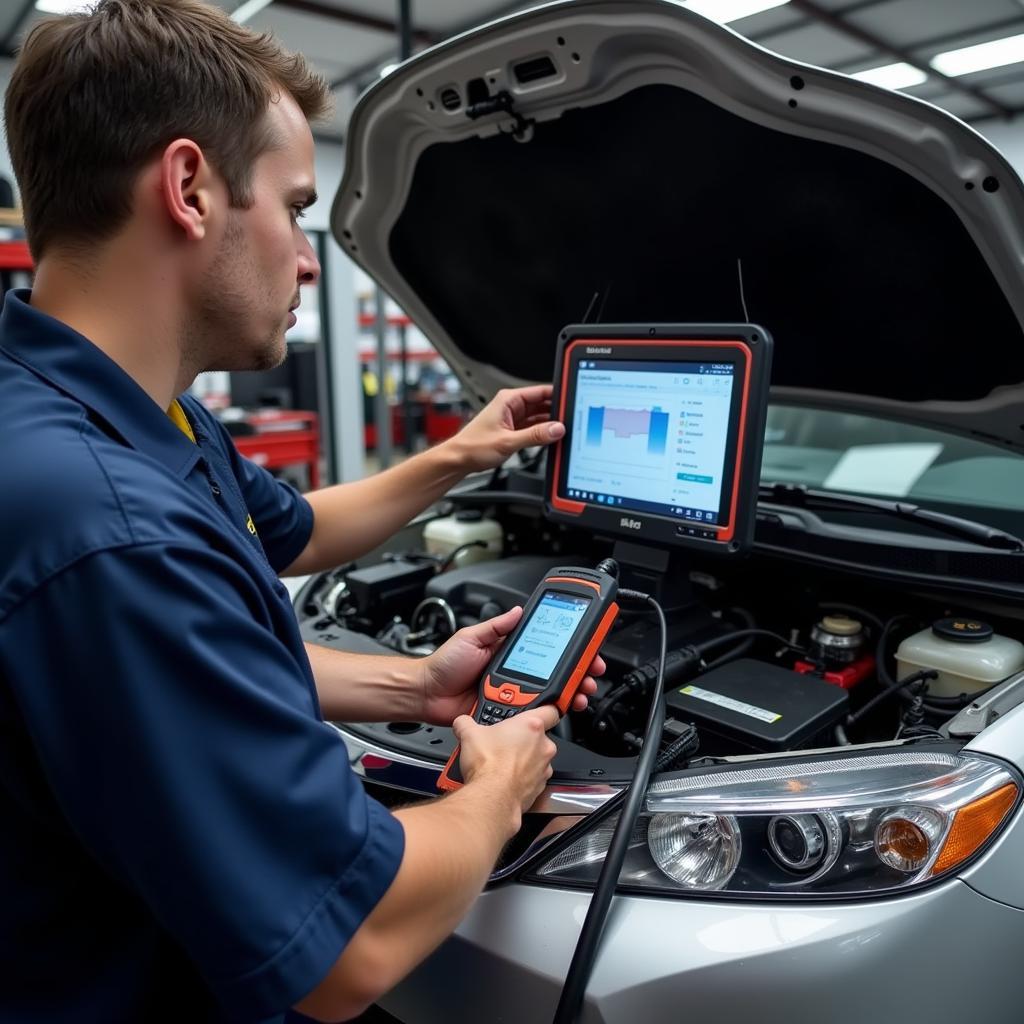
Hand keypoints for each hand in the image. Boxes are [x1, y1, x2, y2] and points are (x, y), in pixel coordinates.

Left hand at [419, 607, 603, 725]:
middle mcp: (515, 673)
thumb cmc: (444, 665)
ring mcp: (513, 694)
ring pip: (548, 695)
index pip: (545, 648)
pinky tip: (559, 708)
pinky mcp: (507, 714)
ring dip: (569, 693)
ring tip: (580, 691)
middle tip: (591, 672)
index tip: (584, 646)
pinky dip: (548, 712)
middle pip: (554, 673)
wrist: (427, 694)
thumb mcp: (472, 636)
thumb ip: (497, 626)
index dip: (567, 648)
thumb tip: (518, 610)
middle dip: (578, 672)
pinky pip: (531, 714)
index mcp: (508, 652)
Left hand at [444, 385, 564, 472]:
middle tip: (571, 421)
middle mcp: (511, 406)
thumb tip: (556, 429)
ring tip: (562, 431)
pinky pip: (533, 427)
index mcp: (508, 399)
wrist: (458, 460)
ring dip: (549, 424)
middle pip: (542, 404)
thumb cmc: (472, 446)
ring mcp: (513, 418)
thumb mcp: (508, 441)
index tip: (571, 402)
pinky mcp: (513, 430)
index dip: (557, 395)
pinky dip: (542, 433)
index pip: (540, 391)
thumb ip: (535, 435)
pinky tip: (550, 438)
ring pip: (539, 417)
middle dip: (556, 412)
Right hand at [453, 705, 558, 815]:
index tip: (535, 711)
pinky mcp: (539, 788)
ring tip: (501, 762)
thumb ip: (466, 723)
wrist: (491, 798)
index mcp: (532, 726)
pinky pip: (533, 778)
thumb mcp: (469, 734)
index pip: (550, 710)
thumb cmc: (488, 766)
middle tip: (504, 741)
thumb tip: (462, 723)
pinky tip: (504, 778)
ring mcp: (543, 768)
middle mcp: (543, 746)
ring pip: (537, 759)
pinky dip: (522, 778)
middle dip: (522, 738)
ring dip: (523, 759)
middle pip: (538, 737)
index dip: (543, 709)